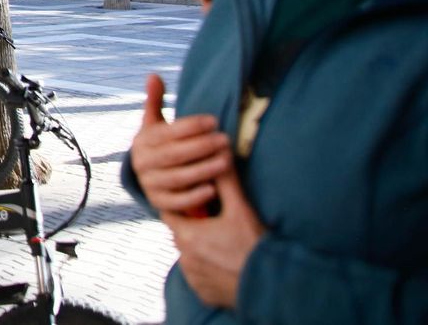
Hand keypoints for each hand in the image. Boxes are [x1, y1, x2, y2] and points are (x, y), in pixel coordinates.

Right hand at [130, 74, 232, 213]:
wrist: (150, 177)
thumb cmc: (161, 145)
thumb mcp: (156, 124)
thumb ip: (155, 101)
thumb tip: (153, 75)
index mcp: (142, 140)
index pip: (167, 132)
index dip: (191, 125)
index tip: (214, 120)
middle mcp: (141, 162)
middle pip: (174, 154)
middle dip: (201, 146)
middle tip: (226, 140)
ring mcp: (149, 184)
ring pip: (178, 177)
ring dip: (203, 169)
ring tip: (227, 161)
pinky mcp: (158, 204)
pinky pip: (177, 202)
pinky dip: (194, 196)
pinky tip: (213, 188)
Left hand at [167, 162, 265, 307]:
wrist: (272, 286)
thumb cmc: (255, 246)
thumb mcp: (240, 210)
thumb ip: (225, 181)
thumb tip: (220, 152)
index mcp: (187, 235)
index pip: (172, 212)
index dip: (184, 205)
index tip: (197, 202)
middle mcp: (185, 257)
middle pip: (182, 234)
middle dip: (195, 226)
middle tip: (215, 222)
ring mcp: (193, 278)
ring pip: (190, 256)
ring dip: (201, 249)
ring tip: (224, 244)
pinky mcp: (203, 293)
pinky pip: (200, 277)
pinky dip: (209, 269)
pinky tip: (226, 264)